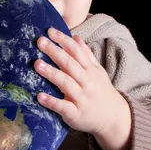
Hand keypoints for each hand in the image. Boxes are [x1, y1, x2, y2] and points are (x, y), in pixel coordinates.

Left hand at [35, 28, 130, 145]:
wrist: (113, 118)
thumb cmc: (101, 91)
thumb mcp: (97, 71)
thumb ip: (86, 54)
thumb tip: (75, 37)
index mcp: (90, 70)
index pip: (76, 51)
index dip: (64, 40)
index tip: (50, 31)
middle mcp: (87, 82)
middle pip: (70, 64)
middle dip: (55, 52)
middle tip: (40, 42)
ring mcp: (81, 98)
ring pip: (66, 83)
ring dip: (51, 73)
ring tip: (37, 64)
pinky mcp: (76, 114)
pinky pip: (63, 107)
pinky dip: (52, 102)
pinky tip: (39, 96)